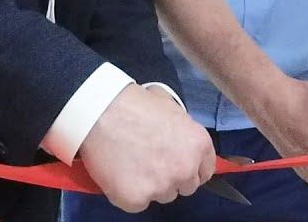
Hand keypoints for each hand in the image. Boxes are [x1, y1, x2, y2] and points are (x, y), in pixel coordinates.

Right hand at [80, 84, 215, 211]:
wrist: (101, 111)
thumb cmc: (135, 104)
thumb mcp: (171, 107)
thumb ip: (183, 130)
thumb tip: (181, 140)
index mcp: (199, 145)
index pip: (205, 171)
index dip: (190, 167)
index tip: (177, 163)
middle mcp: (185, 169)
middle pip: (185, 187)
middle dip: (171, 177)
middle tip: (151, 162)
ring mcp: (161, 187)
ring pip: (162, 195)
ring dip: (151, 185)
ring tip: (132, 164)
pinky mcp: (136, 199)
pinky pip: (137, 204)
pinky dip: (128, 193)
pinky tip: (120, 173)